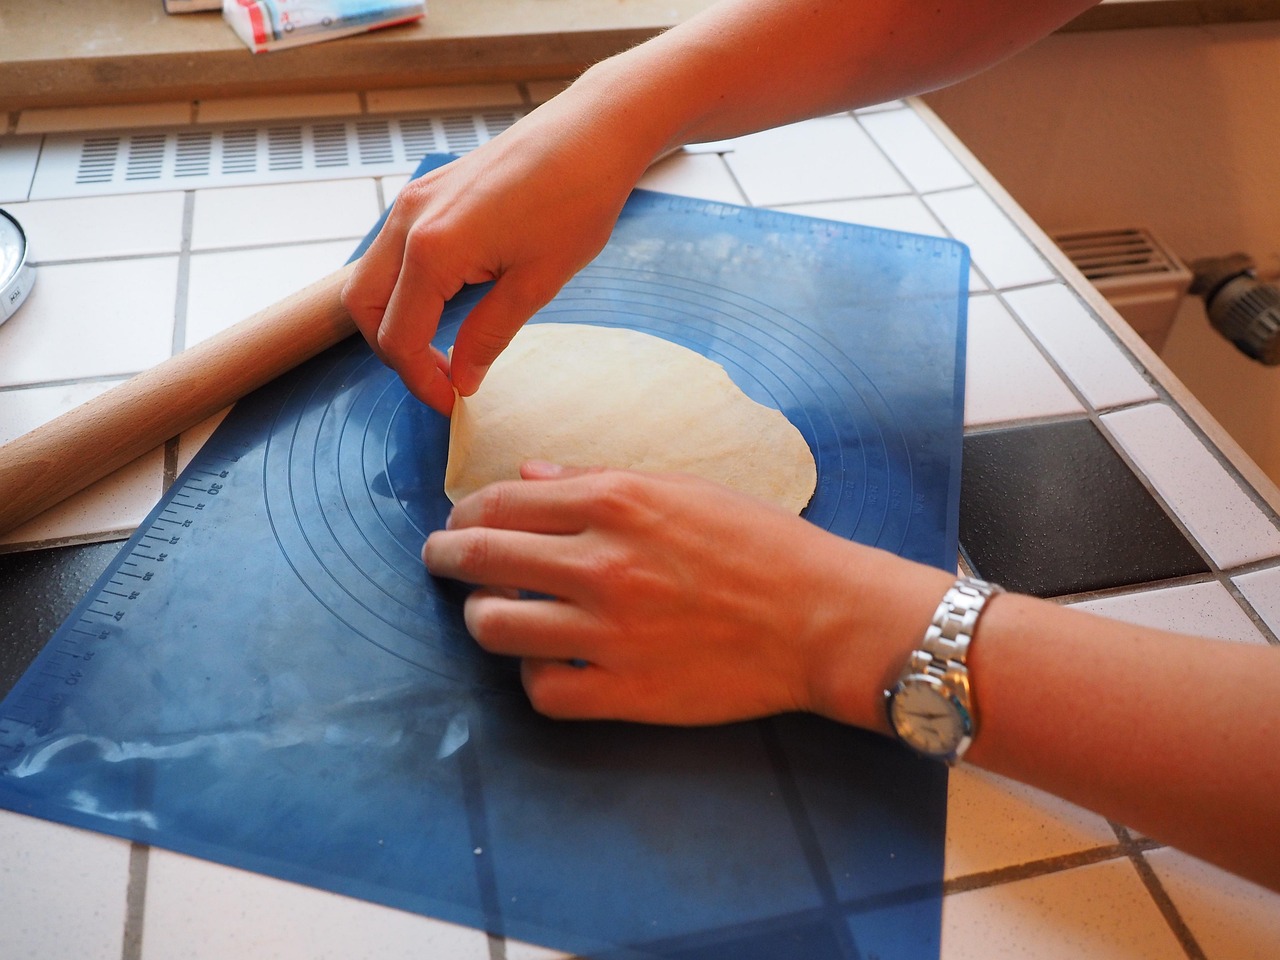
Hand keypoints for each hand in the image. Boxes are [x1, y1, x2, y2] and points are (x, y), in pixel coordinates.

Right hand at [341, 96, 654, 413]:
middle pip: (362, 309)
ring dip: (393, 320)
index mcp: (432, 249)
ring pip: (369, 279)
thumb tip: (461, 379)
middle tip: (440, 379)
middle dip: (393, 354)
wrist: (591, 132)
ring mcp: (412, 202)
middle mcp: (408, 222)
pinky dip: (402, 288)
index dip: (420, 381)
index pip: (398, 337)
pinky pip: (391, 252)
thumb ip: (488, 336)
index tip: (452, 403)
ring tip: (441, 348)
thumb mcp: (537, 284)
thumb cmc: (576, 200)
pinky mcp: (425, 192)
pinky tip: (445, 304)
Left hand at [423, 463, 950, 726]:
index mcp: (614, 502)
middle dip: (445, 556)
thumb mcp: (683, 488)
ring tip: (491, 613)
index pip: (499, 503)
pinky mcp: (625, 692)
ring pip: (494, 627)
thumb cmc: (761, 544)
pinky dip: (533, 677)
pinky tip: (546, 664)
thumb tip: (529, 476)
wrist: (822, 617)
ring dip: (481, 616)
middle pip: (479, 558)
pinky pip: (541, 691)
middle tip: (439, 560)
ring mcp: (608, 633)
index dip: (465, 513)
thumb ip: (598, 478)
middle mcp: (600, 563)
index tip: (459, 522)